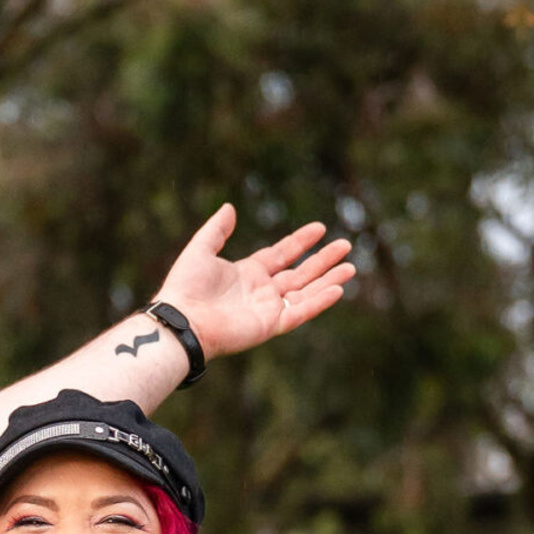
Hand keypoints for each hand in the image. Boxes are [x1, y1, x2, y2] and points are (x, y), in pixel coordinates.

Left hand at [154, 203, 354, 360]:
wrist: (181, 320)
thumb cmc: (186, 288)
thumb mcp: (200, 250)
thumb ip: (216, 230)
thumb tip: (229, 208)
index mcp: (247, 274)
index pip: (281, 255)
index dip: (300, 242)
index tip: (320, 228)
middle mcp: (261, 292)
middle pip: (300, 273)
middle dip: (323, 260)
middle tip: (346, 245)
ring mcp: (267, 309)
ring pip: (306, 292)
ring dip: (328, 279)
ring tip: (351, 267)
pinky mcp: (270, 325)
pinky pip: (301, 312)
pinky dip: (320, 301)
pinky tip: (338, 289)